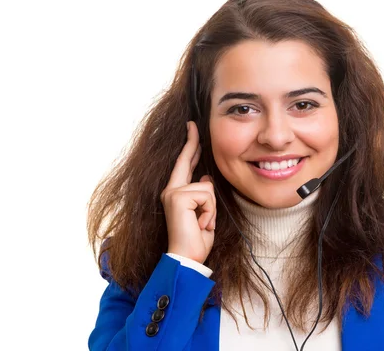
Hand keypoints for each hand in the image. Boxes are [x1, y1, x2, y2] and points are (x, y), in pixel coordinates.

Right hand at [161, 121, 215, 263]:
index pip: (185, 165)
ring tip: (203, 224)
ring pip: (207, 188)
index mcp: (176, 194)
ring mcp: (173, 192)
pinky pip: (207, 196)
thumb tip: (206, 178)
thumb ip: (203, 196)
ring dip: (212, 210)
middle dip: (191, 142)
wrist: (186, 258)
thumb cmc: (196, 240)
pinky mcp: (178, 197)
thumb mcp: (205, 214)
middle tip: (192, 124)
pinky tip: (201, 224)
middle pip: (186, 160)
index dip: (190, 147)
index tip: (192, 130)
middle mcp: (171, 190)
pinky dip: (210, 213)